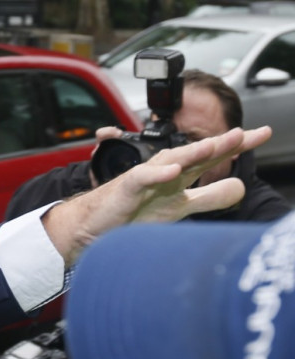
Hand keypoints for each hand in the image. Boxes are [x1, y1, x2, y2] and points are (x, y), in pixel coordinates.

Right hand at [44, 126, 271, 263]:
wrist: (97, 223)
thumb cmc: (135, 211)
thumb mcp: (179, 207)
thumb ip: (209, 198)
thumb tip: (240, 187)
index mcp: (180, 173)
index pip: (212, 155)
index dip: (236, 145)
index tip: (263, 133)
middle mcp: (167, 170)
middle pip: (197, 153)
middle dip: (220, 143)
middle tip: (244, 134)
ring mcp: (147, 177)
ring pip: (172, 161)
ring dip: (193, 153)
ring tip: (215, 146)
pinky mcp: (128, 188)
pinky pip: (143, 179)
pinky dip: (157, 175)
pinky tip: (173, 172)